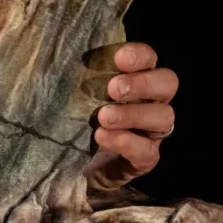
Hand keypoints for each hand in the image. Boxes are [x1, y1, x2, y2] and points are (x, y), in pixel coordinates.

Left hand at [85, 42, 177, 196]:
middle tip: (113, 89)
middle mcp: (151, 102)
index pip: (150, 59)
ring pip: (163, 117)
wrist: (76, 167)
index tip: (118, 59)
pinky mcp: (146, 159)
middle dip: (143, 83)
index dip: (140, 55)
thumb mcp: (76, 97)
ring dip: (133, 114)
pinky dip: (125, 142)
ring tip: (104, 117)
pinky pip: (147, 150)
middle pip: (168, 83)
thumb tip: (54, 60)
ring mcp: (152, 132)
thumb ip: (76, 78)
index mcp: (137, 80)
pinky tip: (102, 137)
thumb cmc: (78, 122)